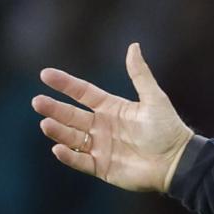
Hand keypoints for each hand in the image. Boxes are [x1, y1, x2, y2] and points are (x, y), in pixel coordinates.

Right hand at [33, 43, 193, 192]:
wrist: (177, 162)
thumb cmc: (168, 129)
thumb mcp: (154, 98)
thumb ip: (140, 74)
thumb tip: (133, 46)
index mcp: (112, 108)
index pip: (83, 93)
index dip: (65, 84)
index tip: (45, 75)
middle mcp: (102, 126)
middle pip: (72, 116)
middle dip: (54, 109)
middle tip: (37, 102)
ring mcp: (101, 147)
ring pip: (73, 138)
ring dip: (58, 130)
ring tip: (45, 123)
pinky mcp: (103, 167)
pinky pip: (81, 161)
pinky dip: (69, 157)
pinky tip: (57, 148)